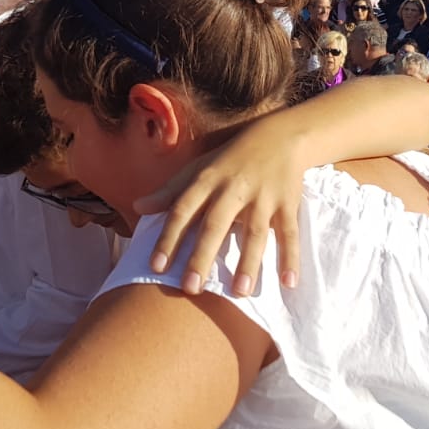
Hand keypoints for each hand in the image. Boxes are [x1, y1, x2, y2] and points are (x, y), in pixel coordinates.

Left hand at [132, 123, 301, 296]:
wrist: (279, 136)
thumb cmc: (230, 159)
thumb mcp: (199, 169)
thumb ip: (170, 191)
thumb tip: (138, 207)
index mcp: (207, 180)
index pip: (183, 210)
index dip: (169, 238)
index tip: (156, 266)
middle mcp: (233, 188)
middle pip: (215, 225)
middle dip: (202, 256)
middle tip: (190, 288)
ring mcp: (263, 197)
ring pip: (256, 233)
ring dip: (249, 262)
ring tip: (240, 292)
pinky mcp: (288, 203)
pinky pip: (289, 233)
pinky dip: (291, 257)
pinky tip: (288, 284)